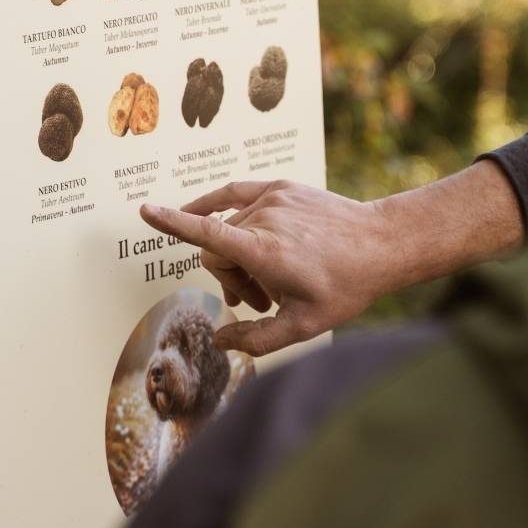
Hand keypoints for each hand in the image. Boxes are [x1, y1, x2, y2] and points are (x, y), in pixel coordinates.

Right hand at [140, 181, 401, 355]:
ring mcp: (274, 199)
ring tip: (269, 280)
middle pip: (217, 249)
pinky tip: (210, 212)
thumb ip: (255, 339)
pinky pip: (237, 193)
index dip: (173, 224)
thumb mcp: (303, 326)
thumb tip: (219, 341)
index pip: (207, 234)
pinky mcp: (282, 186)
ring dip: (239, 255)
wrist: (381, 244)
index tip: (145, 211)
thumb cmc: (345, 288)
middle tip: (256, 302)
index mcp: (266, 252)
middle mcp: (266, 219)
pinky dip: (220, 205)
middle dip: (228, 277)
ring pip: (230, 227)